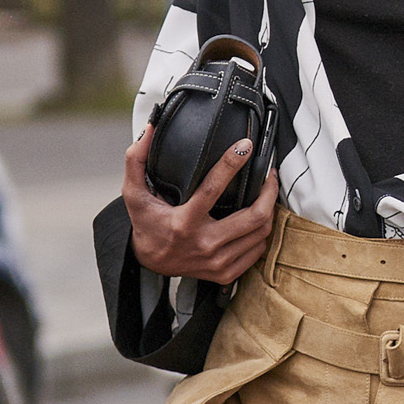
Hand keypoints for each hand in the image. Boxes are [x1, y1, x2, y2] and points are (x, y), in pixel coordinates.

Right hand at [123, 125, 278, 287]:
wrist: (148, 263)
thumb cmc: (146, 224)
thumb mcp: (134, 192)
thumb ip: (136, 159)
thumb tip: (149, 130)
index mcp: (183, 222)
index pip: (213, 189)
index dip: (232, 163)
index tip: (245, 146)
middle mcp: (204, 244)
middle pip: (254, 217)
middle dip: (268, 191)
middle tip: (270, 175)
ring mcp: (217, 262)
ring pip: (261, 233)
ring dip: (269, 210)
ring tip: (267, 193)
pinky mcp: (226, 273)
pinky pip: (257, 251)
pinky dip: (262, 233)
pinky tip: (260, 219)